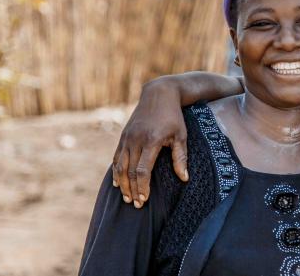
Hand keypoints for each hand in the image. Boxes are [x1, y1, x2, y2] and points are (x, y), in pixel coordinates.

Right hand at [112, 77, 187, 207]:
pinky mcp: (123, 136)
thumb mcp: (181, 135)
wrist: (159, 94)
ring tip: (126, 198)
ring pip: (120, 166)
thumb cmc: (173, 116)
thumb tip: (184, 179)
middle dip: (132, 190)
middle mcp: (136, 140)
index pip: (143, 170)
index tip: (144, 200)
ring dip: (122, 184)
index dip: (142, 187)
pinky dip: (115, 171)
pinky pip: (116, 157)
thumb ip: (180, 157)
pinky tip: (117, 183)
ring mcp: (127, 137)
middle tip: (135, 205)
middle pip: (130, 171)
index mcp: (151, 141)